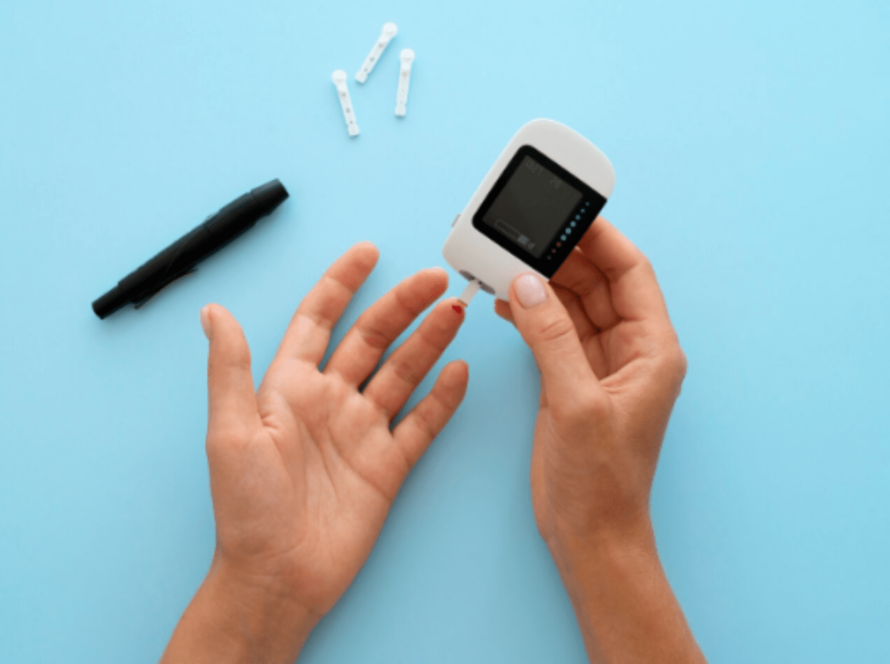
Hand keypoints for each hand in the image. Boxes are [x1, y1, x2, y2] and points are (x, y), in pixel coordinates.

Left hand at [162, 243, 467, 662]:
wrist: (279, 576)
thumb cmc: (247, 508)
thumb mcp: (230, 432)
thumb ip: (231, 369)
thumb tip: (213, 312)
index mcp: (289, 388)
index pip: (319, 320)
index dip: (342, 284)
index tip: (367, 254)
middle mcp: (329, 402)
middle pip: (372, 339)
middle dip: (402, 305)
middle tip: (434, 279)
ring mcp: (361, 431)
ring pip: (402, 373)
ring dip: (429, 341)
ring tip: (454, 312)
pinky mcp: (388, 464)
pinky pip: (421, 423)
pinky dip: (442, 398)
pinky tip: (458, 372)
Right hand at [495, 219, 703, 662]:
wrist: (589, 535)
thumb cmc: (600, 480)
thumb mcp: (575, 403)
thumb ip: (551, 338)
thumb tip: (527, 283)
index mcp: (651, 349)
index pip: (629, 272)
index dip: (600, 237)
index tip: (566, 211)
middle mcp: (629, 350)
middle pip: (597, 282)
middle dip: (560, 256)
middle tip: (521, 233)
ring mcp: (598, 364)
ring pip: (570, 304)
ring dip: (541, 281)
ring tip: (504, 259)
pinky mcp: (571, 379)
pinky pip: (552, 330)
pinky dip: (530, 312)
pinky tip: (505, 299)